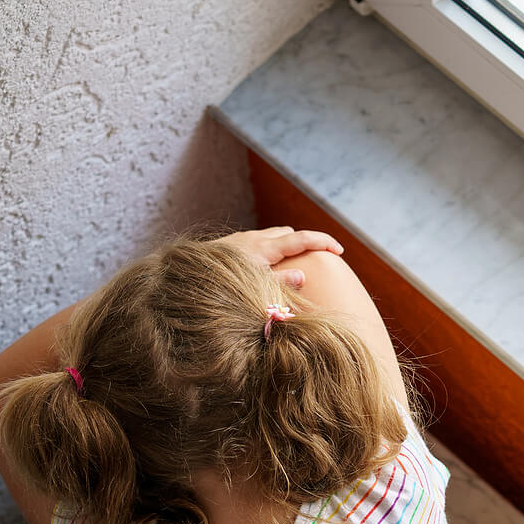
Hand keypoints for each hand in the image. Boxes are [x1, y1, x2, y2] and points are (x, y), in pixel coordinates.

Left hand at [215, 226, 343, 289]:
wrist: (184, 276)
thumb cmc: (218, 287)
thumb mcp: (252, 290)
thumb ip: (278, 284)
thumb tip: (302, 276)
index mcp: (262, 248)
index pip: (301, 238)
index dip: (323, 242)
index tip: (339, 250)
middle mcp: (252, 238)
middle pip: (287, 233)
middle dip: (303, 244)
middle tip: (313, 262)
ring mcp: (240, 240)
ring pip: (271, 236)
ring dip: (284, 248)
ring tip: (289, 269)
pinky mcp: (230, 246)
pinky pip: (257, 243)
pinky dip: (268, 251)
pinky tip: (262, 271)